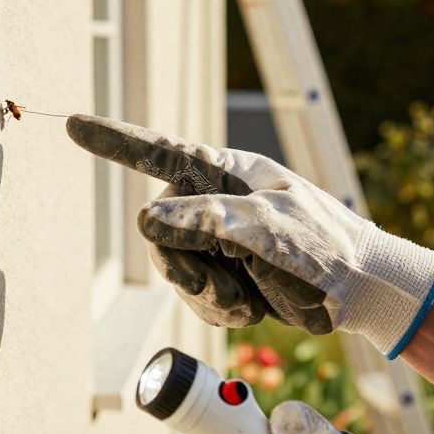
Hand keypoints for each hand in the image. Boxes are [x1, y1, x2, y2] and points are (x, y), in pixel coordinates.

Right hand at [66, 114, 433, 355]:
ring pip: (173, 268)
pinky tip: (252, 309)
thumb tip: (147, 218)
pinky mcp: (225, 272)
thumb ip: (206, 220)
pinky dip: (218, 308)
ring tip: (248, 301)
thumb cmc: (322, 245)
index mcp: (224, 173)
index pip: (157, 152)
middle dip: (185, 267)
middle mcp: (214, 202)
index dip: (114, 141)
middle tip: (224, 290)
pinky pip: (194, 294)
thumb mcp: (266, 228)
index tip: (74, 124)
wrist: (360, 290)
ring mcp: (217, 239)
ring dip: (207, 294)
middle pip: (159, 231)